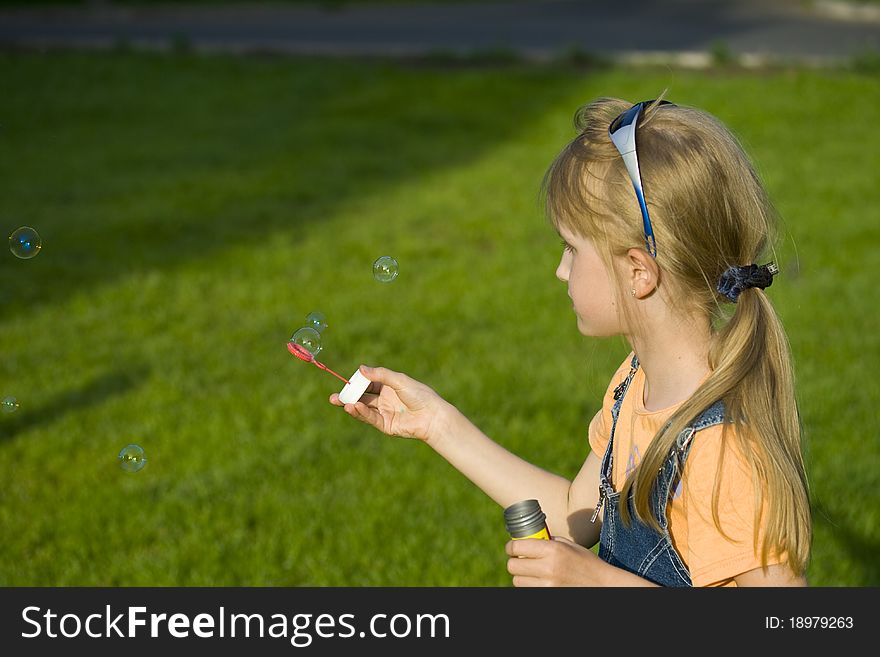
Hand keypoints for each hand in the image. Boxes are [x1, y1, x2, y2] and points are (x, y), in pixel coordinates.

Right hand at [329, 365, 448, 442]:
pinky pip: (371, 418)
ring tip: (341, 402)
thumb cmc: (420, 395)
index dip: (357, 383)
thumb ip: (380, 375)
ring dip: (352, 406)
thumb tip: (361, 369)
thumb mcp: (399, 380)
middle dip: (348, 397)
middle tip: (335, 397)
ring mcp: (385, 412)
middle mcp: (385, 399)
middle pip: (362, 397)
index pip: (368, 383)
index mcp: (388, 386)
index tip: (347, 382)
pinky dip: (361, 413)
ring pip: (364, 409)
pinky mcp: (386, 425)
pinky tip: (354, 407)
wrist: (433, 415)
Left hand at [505, 537, 609, 586]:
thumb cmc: (586, 562)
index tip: (512, 548)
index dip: (511, 547)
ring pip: (517, 581)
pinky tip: (539, 581)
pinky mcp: (548, 596)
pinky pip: (528, 591)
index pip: (516, 547)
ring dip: (522, 576)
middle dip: (515, 562)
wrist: (602, 584)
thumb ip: (547, 541)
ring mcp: (547, 586)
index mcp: (552, 550)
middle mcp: (548, 568)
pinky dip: (530, 586)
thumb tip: (527, 539)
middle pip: (512, 566)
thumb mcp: (568, 545)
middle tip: (522, 560)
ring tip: (533, 572)